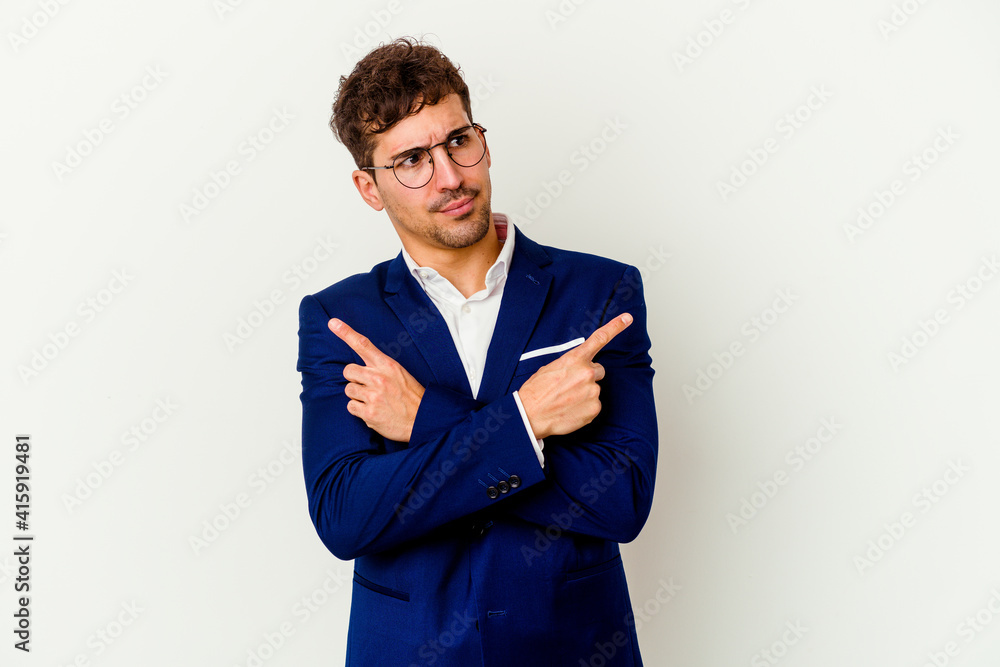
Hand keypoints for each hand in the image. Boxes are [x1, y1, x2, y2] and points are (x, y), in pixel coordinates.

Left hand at [328, 318, 424, 442]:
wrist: (424, 420)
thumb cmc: (411, 397)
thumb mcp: (400, 374)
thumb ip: (380, 367)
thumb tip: (360, 368)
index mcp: (388, 365)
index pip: (363, 344)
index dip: (346, 333)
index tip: (333, 323)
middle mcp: (379, 378)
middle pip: (348, 370)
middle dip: (355, 379)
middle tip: (369, 387)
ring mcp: (373, 396)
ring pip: (349, 390)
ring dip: (358, 396)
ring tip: (375, 401)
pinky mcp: (369, 413)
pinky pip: (351, 406)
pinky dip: (359, 410)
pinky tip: (374, 412)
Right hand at [517, 314, 631, 439]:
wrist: (530, 415)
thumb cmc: (536, 392)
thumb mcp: (550, 369)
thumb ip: (570, 365)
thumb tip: (576, 369)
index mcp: (575, 359)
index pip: (599, 339)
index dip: (615, 327)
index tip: (627, 318)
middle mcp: (587, 373)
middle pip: (598, 370)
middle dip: (587, 376)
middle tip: (569, 386)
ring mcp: (593, 391)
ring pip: (594, 389)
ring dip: (584, 393)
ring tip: (566, 400)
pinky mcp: (595, 408)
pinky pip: (594, 405)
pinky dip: (584, 408)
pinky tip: (570, 410)